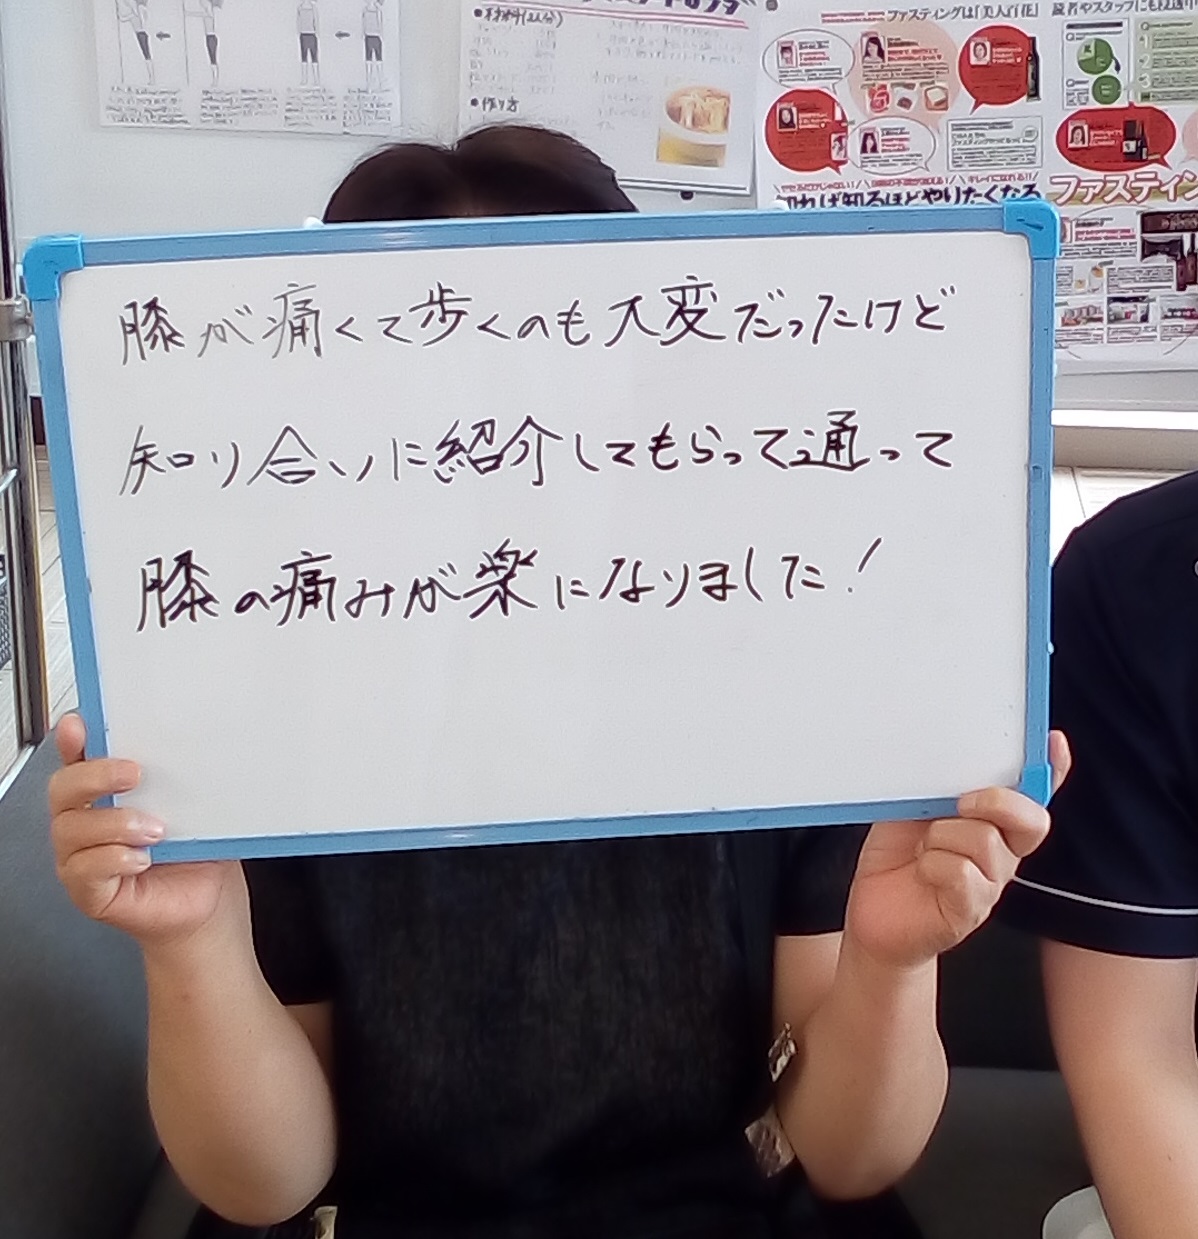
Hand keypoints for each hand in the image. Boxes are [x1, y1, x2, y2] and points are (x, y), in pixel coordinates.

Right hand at [49, 713, 240, 949]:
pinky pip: (84, 869)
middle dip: (95, 776)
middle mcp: (86, 823)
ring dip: (116, 823)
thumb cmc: (196, 851)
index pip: (78, 760)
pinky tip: (142, 858)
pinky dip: (115, 859)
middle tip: (134, 774)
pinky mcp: (89, 891)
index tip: (80, 724)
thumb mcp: (191, 805)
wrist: (210, 900)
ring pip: (71, 829)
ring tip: (155, 830)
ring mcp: (82, 857)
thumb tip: (188, 743)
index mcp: (106, 794)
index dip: (73, 740)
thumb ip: (178, 776)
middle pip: (63, 789)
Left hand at [844, 732, 1071, 970]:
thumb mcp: (909, 811)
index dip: (1052, 768)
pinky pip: (964, 874)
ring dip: (942, 837)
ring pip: (986, 842)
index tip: (1053, 741)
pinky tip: (922, 871)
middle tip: (959, 803)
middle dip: (997, 801)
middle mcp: (1000, 853)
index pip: (1034, 794)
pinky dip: (934, 864)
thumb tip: (943, 757)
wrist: (874, 917)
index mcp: (990, 822)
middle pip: (1031, 819)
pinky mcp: (971, 910)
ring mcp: (990, 883)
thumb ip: (934, 788)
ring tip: (923, 848)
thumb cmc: (894, 860)